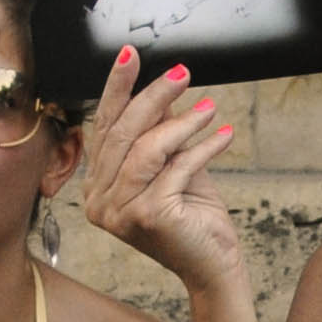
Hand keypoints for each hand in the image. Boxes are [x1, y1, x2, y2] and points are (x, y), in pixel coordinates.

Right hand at [76, 49, 241, 295]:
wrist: (213, 266)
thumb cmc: (193, 217)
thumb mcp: (174, 165)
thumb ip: (163, 131)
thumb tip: (165, 88)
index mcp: (98, 187)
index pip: (105, 127)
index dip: (116, 89)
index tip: (130, 55)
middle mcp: (99, 201)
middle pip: (124, 132)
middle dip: (153, 96)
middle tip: (182, 73)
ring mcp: (119, 212)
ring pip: (147, 148)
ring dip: (183, 123)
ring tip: (210, 109)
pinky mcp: (147, 216)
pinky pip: (176, 167)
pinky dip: (203, 148)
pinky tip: (224, 136)